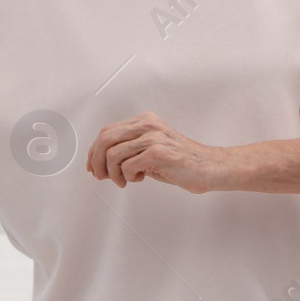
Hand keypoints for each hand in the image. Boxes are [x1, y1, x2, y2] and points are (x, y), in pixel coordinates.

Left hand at [87, 112, 219, 193]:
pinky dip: (127, 177)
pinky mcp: (157, 152)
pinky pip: (127, 166)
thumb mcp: (151, 148)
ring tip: (124, 180)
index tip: (91, 166)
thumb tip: (100, 163)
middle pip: (105, 139)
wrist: (208, 167)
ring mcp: (152, 137)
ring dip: (113, 173)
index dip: (94, 151)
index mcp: (145, 120)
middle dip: (97, 162)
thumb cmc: (180, 161)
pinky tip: (139, 178)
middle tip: (101, 176)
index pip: (107, 131)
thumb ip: (128, 149)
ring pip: (113, 155)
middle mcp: (147, 124)